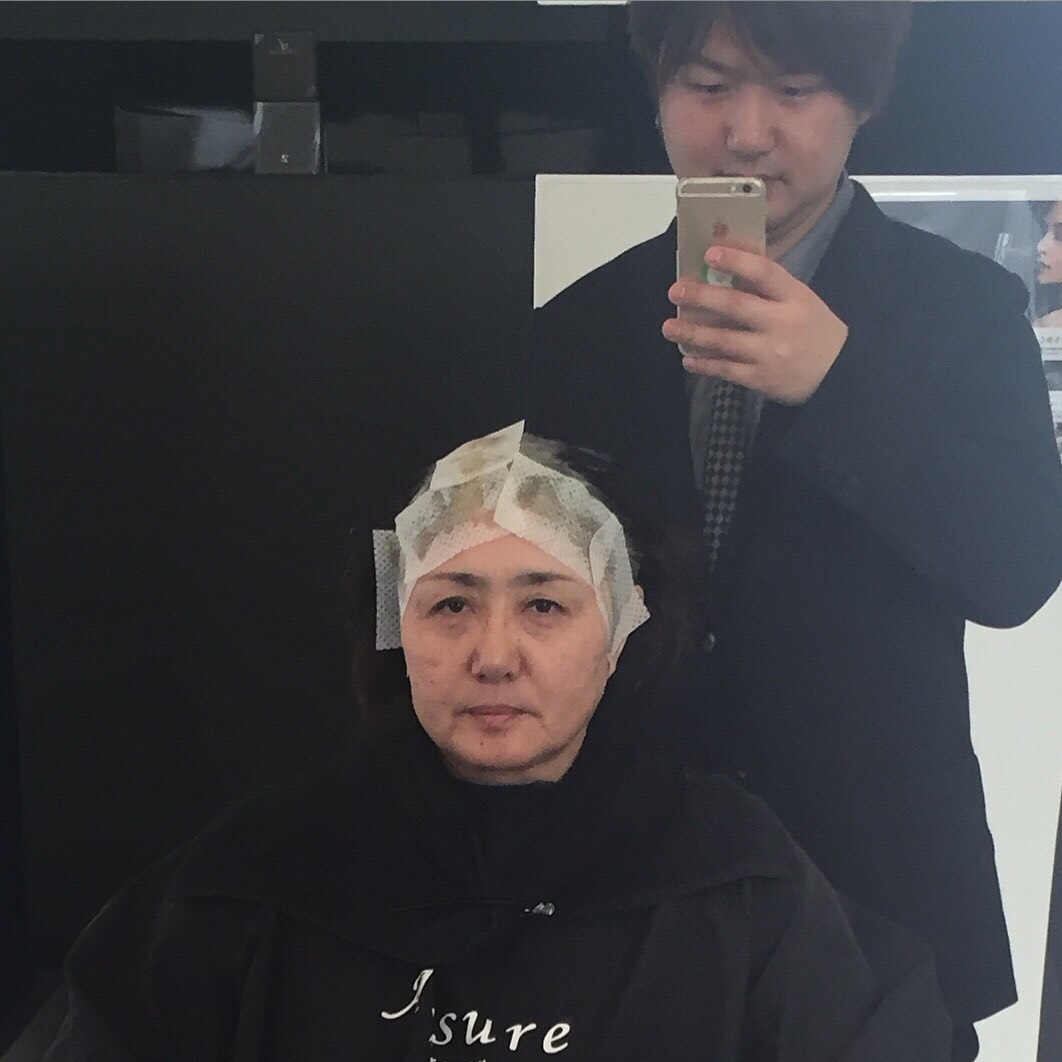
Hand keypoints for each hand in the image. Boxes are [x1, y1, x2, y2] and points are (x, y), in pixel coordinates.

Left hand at [662, 246, 848, 404]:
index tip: (709, 252)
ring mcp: (769, 353)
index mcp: (795, 297)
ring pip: (724, 341)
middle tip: (675, 291)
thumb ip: (769, 288)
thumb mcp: (802, 301)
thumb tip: (727, 267)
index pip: (765, 273)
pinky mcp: (760, 378)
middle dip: (702, 297)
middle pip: (737, 306)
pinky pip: (726, 369)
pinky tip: (687, 358)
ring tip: (669, 328)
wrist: (837, 375)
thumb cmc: (814, 330)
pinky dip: (704, 364)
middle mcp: (781, 323)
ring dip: (693, 333)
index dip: (737, 261)